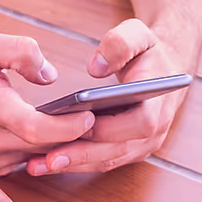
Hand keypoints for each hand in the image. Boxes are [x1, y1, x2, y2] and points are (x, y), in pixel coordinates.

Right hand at [0, 33, 94, 175]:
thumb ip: (23, 53)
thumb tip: (49, 75)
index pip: (40, 130)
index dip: (70, 126)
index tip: (90, 115)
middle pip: (46, 147)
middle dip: (74, 135)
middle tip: (101, 119)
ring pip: (37, 156)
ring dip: (58, 143)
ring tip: (82, 125)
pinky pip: (24, 159)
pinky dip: (40, 148)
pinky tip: (53, 131)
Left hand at [27, 19, 190, 174]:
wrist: (164, 71)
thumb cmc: (148, 52)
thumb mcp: (139, 35)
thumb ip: (120, 44)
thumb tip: (96, 67)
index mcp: (159, 105)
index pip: (140, 124)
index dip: (109, 128)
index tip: (78, 127)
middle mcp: (153, 133)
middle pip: (116, 150)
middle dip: (81, 156)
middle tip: (47, 160)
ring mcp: (140, 146)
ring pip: (105, 161)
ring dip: (72, 165)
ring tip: (37, 166)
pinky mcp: (126, 152)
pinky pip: (99, 161)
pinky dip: (73, 164)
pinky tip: (44, 163)